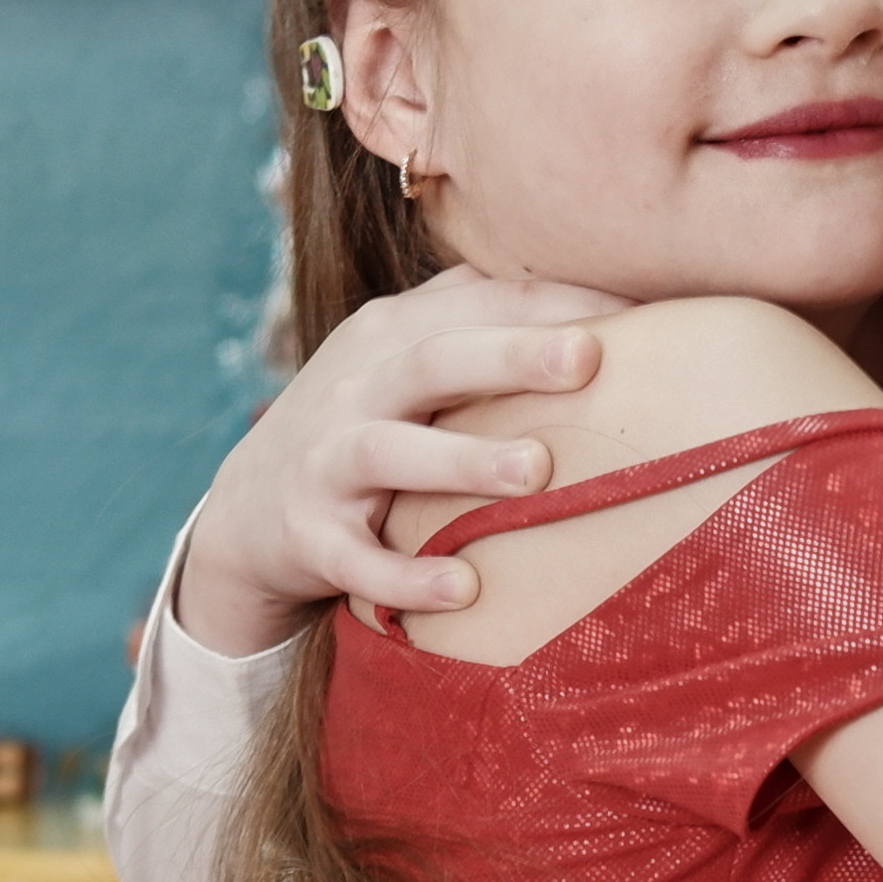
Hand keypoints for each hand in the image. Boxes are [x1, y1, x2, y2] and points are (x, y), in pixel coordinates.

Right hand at [176, 266, 622, 654]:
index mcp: (393, 334)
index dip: (552, 301)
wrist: (246, 509)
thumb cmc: (367, 421)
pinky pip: (356, 560)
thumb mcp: (407, 357)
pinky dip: (405, 577)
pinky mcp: (308, 536)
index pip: (479, 302)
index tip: (636, 303)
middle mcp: (358, 387)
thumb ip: (485, 318)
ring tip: (535, 470)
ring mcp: (326, 460)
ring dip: (462, 460)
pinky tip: (463, 589)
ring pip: (391, 452)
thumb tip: (617, 292)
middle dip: (511, 357)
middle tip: (590, 358)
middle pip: (435, 360)